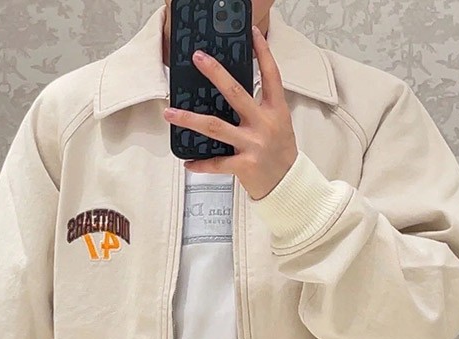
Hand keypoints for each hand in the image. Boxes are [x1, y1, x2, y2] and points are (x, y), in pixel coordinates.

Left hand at [163, 25, 297, 200]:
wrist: (288, 186)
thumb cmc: (281, 154)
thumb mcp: (278, 125)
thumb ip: (260, 109)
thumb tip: (231, 95)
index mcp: (276, 111)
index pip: (271, 76)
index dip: (262, 53)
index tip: (251, 33)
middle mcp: (265, 124)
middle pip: (236, 93)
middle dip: (215, 73)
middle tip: (198, 58)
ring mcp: (254, 144)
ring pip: (216, 127)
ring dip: (189, 119)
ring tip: (170, 113)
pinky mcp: (245, 165)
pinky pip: (216, 163)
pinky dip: (200, 164)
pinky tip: (188, 162)